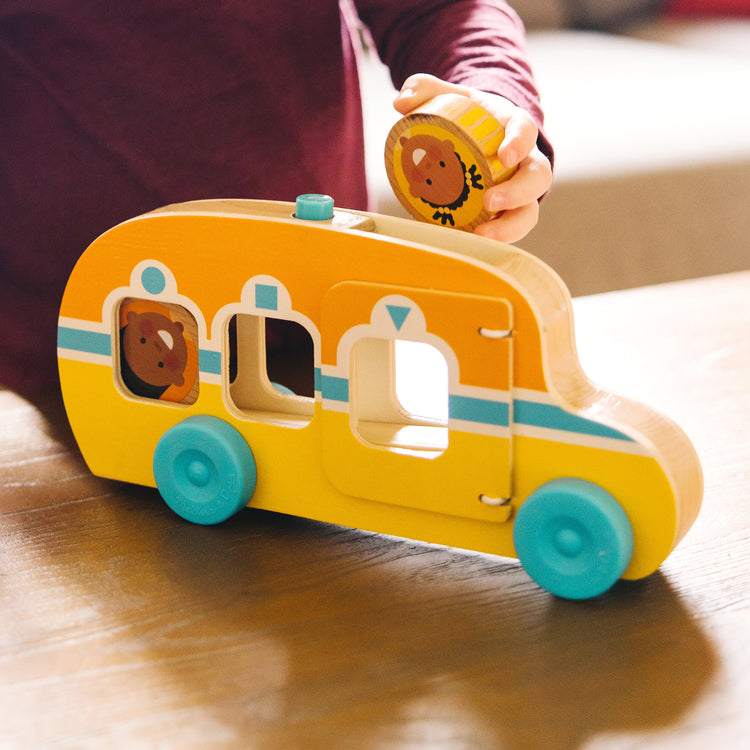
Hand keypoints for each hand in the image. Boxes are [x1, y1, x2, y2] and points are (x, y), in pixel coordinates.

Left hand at [394, 74, 551, 242]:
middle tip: (490, 202)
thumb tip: (400, 103)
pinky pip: (511, 229)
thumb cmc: (465, 115)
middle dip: (518, 192)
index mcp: (513, 126)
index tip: (504, 157)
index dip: (518, 144)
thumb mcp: (447, 96)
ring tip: (482, 234)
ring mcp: (520, 191)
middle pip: (538, 178)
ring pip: (529, 211)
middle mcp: (525, 161)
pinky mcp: (508, 213)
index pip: (525, 131)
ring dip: (510, 226)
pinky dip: (496, 238)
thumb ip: (423, 90)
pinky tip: (471, 242)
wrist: (480, 135)